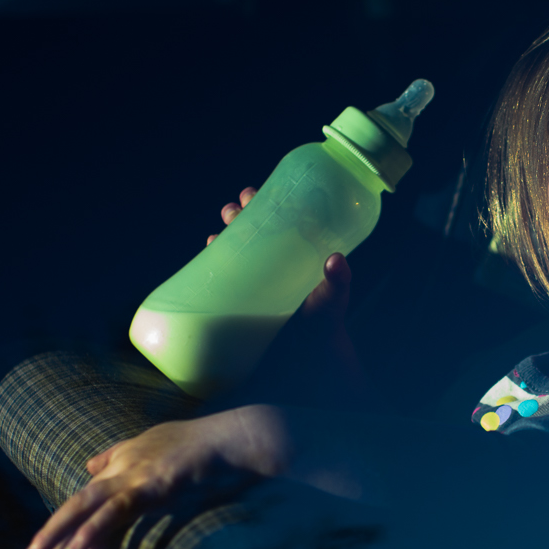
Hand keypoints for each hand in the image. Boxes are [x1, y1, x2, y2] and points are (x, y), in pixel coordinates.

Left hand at [19, 409, 287, 548]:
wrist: (226, 439)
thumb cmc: (197, 444)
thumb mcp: (148, 445)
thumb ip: (116, 455)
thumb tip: (88, 467)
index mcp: (118, 465)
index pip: (87, 503)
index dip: (73, 530)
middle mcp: (119, 471)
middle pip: (75, 506)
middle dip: (50, 536)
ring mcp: (133, 478)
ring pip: (85, 509)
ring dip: (62, 539)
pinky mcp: (150, 487)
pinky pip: (116, 512)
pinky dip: (95, 530)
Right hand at [206, 185, 352, 324]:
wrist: (308, 355)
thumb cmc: (325, 320)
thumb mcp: (334, 298)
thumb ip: (338, 281)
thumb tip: (336, 260)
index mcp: (298, 251)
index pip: (281, 218)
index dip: (267, 201)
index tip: (253, 193)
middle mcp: (276, 258)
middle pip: (254, 226)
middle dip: (240, 212)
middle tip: (234, 209)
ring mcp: (258, 275)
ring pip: (237, 244)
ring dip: (226, 230)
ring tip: (220, 227)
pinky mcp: (243, 293)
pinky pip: (225, 270)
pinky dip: (215, 256)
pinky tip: (211, 246)